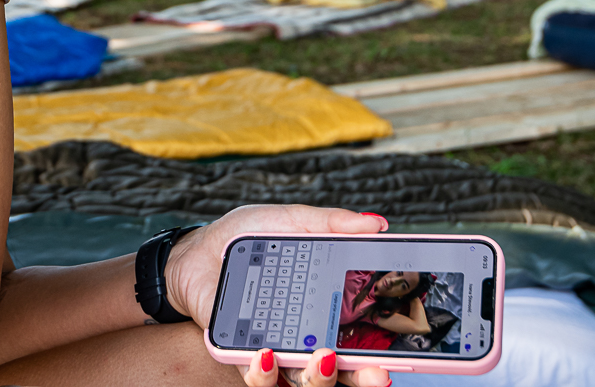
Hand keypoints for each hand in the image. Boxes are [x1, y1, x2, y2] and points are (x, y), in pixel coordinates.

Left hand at [166, 206, 391, 384]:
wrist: (195, 251)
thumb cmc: (246, 238)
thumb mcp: (289, 222)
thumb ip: (330, 225)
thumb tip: (378, 224)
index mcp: (325, 309)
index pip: (361, 340)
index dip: (380, 354)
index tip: (399, 357)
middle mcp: (306, 337)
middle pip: (341, 373)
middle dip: (361, 378)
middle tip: (377, 373)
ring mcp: (275, 349)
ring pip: (304, 382)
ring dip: (318, 377)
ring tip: (324, 357)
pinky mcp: (241, 356)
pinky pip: (256, 378)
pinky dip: (263, 372)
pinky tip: (265, 354)